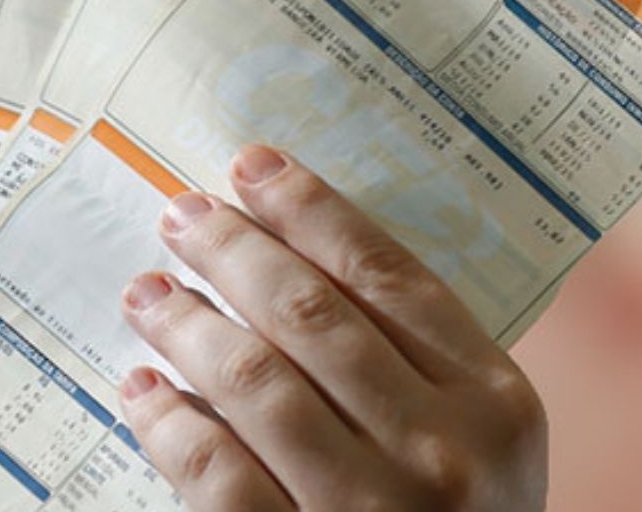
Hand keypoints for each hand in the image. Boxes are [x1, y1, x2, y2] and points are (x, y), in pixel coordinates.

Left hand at [116, 144, 548, 510]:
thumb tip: (299, 253)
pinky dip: (169, 424)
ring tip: (147, 292)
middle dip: (234, 250)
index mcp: (499, 403)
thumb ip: (423, 364)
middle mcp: (442, 452)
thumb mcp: (486, 449)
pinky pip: (215, 475)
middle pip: (312, 314)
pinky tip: (142, 392)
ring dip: (187, 324)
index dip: (313, 211)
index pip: (389, 275)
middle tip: (181, 215)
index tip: (253, 167)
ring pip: (254, 382)